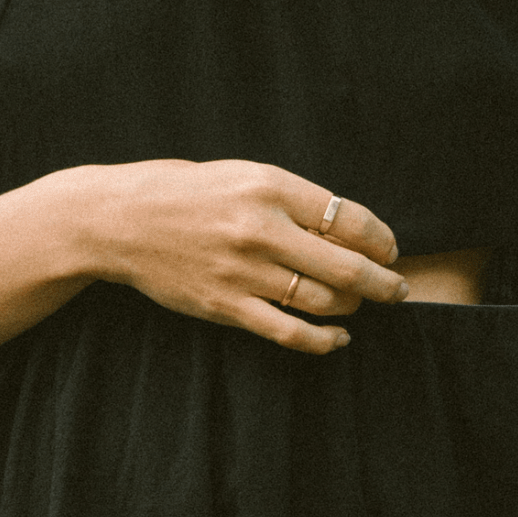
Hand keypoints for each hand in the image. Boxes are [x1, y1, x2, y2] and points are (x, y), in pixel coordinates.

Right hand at [84, 159, 406, 354]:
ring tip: (360, 305)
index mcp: (270, 187)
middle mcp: (261, 229)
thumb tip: (348, 227)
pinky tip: (338, 338)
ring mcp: (244, 271)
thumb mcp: (243, 176)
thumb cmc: (188, 193)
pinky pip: (290, 332)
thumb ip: (293, 199)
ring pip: (324, 301)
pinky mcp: (227, 306)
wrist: (120, 221)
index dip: (382, 239)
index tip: (391, 249)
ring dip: (353, 308)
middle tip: (397, 288)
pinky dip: (323, 340)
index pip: (350, 218)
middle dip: (384, 283)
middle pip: (347, 266)